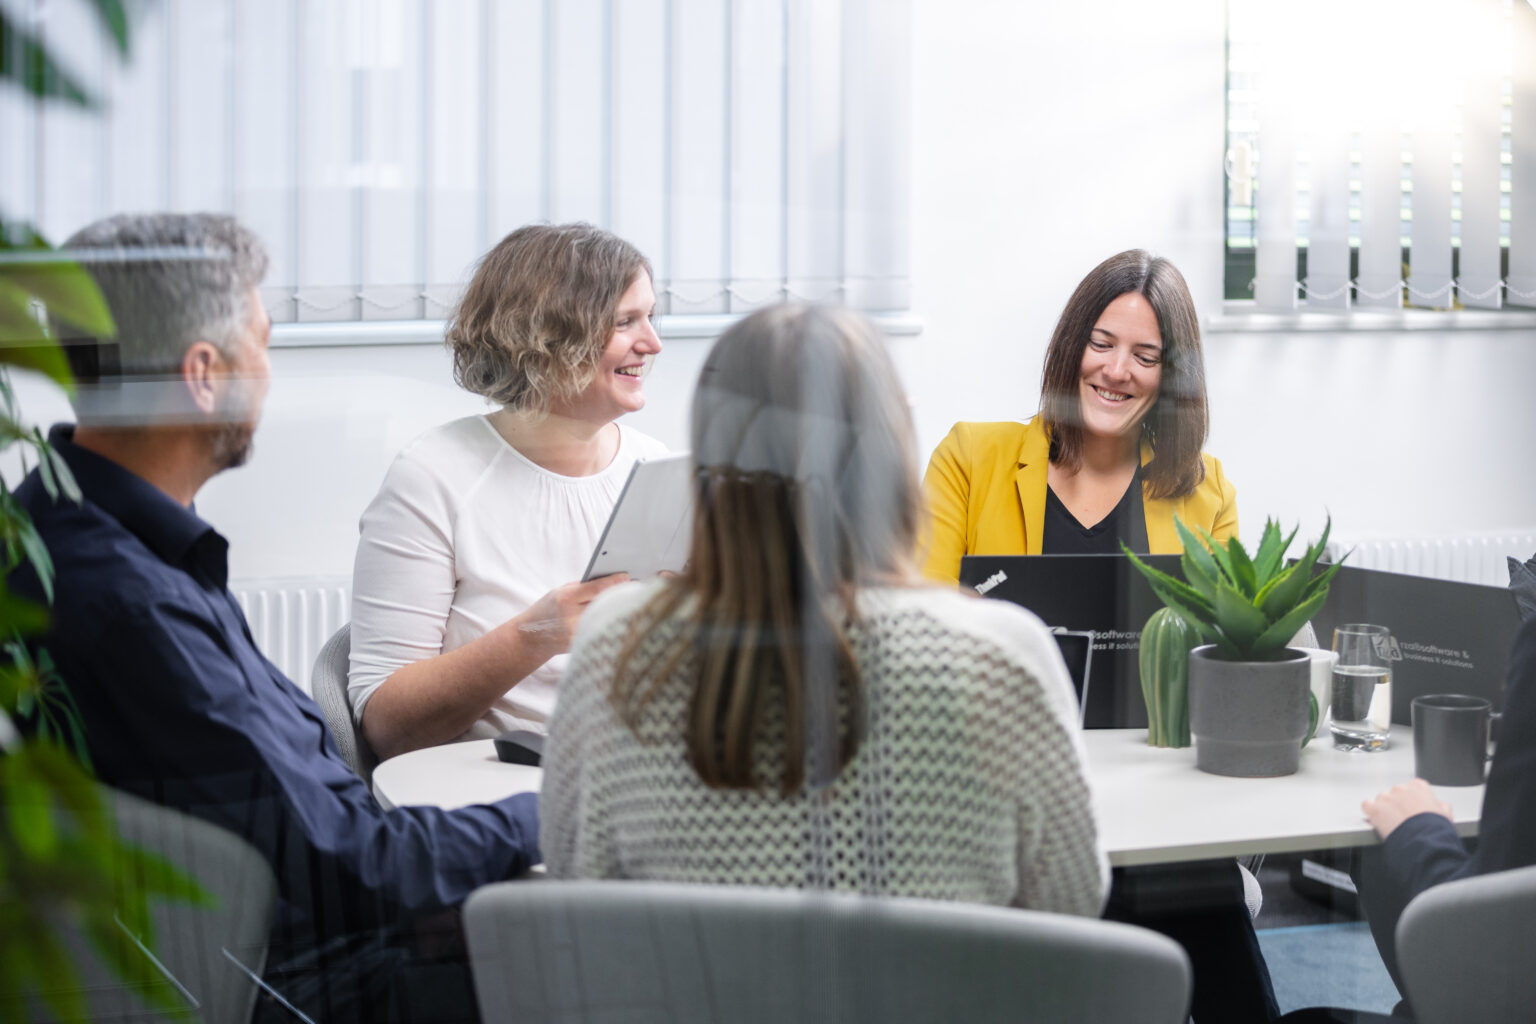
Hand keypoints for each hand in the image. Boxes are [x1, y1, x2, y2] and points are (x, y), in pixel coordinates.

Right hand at [513, 574, 629, 656]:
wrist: (531, 639)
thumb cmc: (550, 609)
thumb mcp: (561, 592)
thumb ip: (586, 588)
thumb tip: (619, 581)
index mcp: (566, 599)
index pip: (597, 588)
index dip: (615, 581)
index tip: (628, 576)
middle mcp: (573, 618)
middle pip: (608, 604)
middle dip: (624, 595)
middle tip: (643, 587)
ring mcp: (579, 635)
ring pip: (609, 619)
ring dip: (624, 610)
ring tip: (639, 600)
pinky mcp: (584, 646)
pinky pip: (605, 631)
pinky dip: (616, 623)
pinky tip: (629, 618)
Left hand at [1362, 778, 1452, 839]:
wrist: (1424, 841)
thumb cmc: (1435, 830)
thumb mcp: (1445, 815)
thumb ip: (1440, 805)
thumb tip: (1439, 805)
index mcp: (1419, 788)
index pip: (1412, 788)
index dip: (1411, 800)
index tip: (1412, 808)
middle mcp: (1401, 789)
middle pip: (1395, 794)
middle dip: (1397, 805)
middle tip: (1403, 819)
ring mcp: (1387, 798)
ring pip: (1381, 800)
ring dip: (1384, 809)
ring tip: (1392, 823)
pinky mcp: (1375, 809)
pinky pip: (1367, 806)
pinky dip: (1370, 812)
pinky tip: (1375, 819)